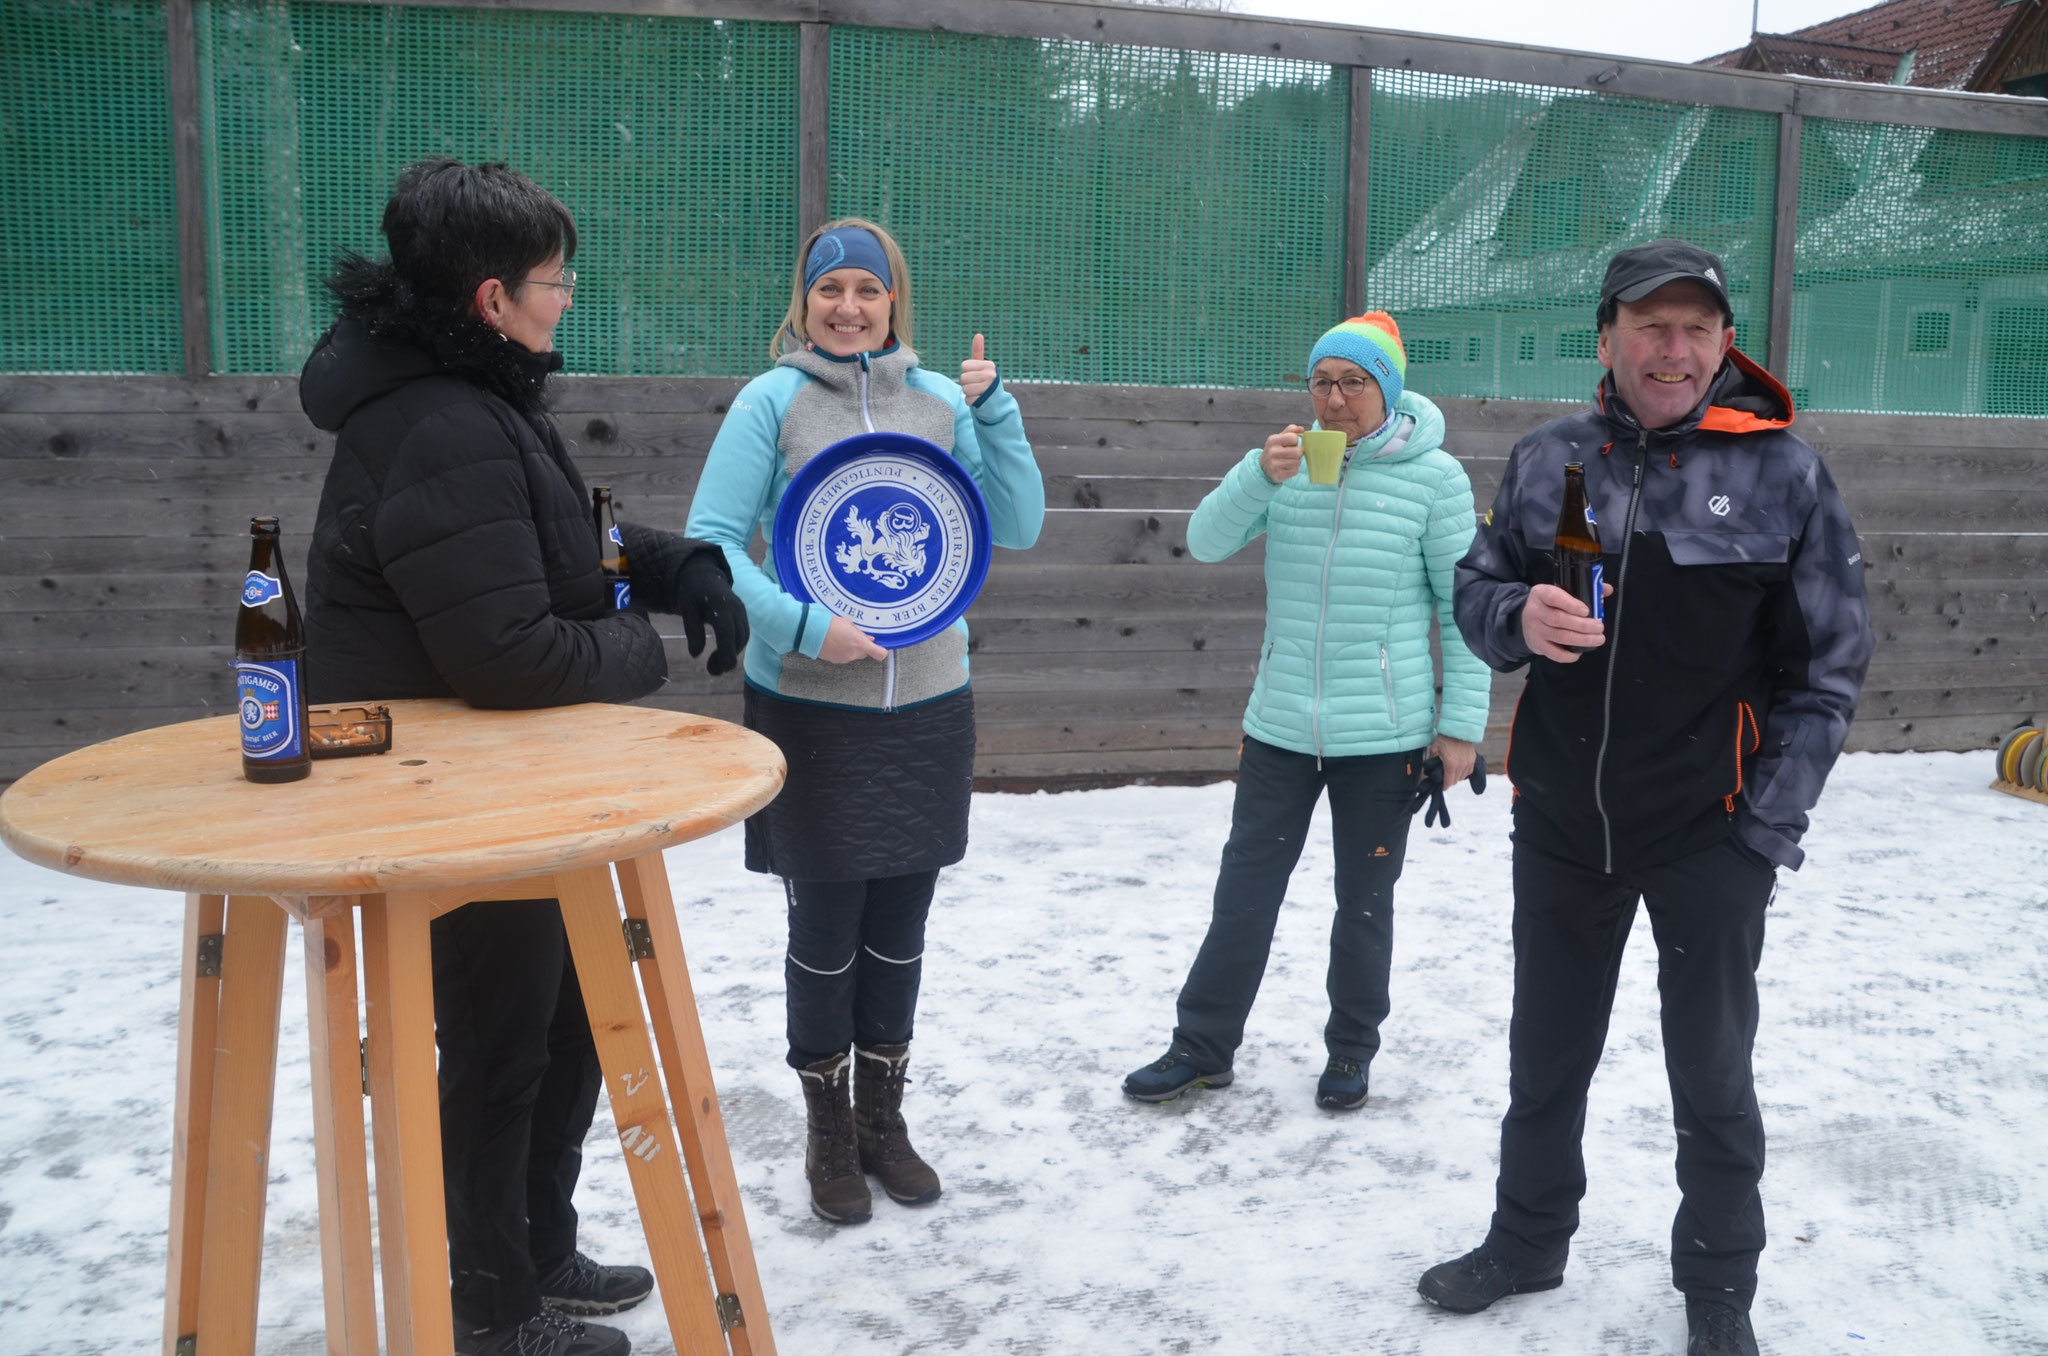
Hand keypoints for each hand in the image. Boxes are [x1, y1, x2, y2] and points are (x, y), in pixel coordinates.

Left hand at [676, 552, 749, 675]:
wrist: (704, 575)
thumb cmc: (692, 593)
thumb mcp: (687, 609)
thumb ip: (692, 631)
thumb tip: (695, 655)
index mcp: (720, 604)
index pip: (727, 631)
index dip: (727, 651)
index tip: (723, 668)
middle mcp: (735, 608)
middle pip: (738, 637)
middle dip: (728, 657)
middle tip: (712, 671)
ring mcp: (741, 611)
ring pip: (743, 638)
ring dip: (732, 654)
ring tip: (715, 665)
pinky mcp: (743, 615)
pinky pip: (743, 634)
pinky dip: (734, 646)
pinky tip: (722, 653)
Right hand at [820, 615, 885, 663]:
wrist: (812, 631)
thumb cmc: (830, 624)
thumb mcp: (849, 624)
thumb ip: (861, 633)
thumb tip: (868, 639)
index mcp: (860, 643)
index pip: (879, 654)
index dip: (882, 651)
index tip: (879, 647)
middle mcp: (854, 654)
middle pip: (864, 653)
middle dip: (861, 645)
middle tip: (853, 635)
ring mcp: (844, 659)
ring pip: (854, 655)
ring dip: (851, 648)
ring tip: (841, 637)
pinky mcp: (836, 661)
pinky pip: (844, 656)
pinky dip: (842, 651)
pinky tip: (835, 642)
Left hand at [959, 333, 996, 403]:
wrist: (997, 401)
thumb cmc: (986, 380)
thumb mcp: (983, 366)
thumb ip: (978, 351)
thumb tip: (978, 334)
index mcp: (989, 365)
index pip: (964, 366)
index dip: (967, 371)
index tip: (976, 375)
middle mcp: (990, 376)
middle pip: (963, 378)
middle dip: (967, 383)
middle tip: (977, 385)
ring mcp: (988, 389)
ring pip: (964, 389)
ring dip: (968, 393)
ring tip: (978, 392)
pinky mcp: (984, 401)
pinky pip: (968, 400)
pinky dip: (971, 401)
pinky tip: (979, 399)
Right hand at [1260, 425, 1305, 481]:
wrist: (1263, 467)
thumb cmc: (1275, 450)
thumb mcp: (1279, 438)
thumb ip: (1290, 431)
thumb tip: (1301, 429)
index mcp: (1273, 440)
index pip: (1294, 438)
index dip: (1295, 441)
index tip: (1290, 444)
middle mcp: (1272, 452)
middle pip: (1298, 452)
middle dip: (1297, 453)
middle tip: (1291, 454)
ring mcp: (1274, 464)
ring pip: (1298, 462)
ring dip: (1296, 462)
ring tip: (1288, 461)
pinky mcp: (1278, 475)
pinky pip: (1295, 471)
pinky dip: (1293, 470)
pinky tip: (1286, 468)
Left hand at [1428, 735, 1476, 787]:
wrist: (1458, 730)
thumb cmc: (1445, 738)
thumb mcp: (1434, 749)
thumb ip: (1432, 759)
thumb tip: (1429, 768)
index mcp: (1451, 765)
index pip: (1448, 782)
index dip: (1444, 786)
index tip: (1442, 787)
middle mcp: (1461, 766)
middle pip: (1455, 781)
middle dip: (1449, 781)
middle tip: (1444, 779)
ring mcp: (1468, 763)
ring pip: (1462, 777)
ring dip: (1456, 777)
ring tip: (1451, 773)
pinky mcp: (1473, 760)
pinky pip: (1469, 771)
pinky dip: (1464, 772)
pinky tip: (1459, 769)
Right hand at [1521, 581, 1612, 662]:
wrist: (1526, 619)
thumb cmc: (1550, 604)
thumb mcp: (1560, 592)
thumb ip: (1584, 589)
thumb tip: (1607, 589)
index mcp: (1541, 594)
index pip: (1553, 597)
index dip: (1570, 604)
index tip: (1586, 610)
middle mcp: (1535, 611)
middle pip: (1558, 619)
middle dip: (1582, 625)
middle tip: (1599, 627)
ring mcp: (1535, 629)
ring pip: (1560, 636)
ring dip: (1582, 639)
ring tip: (1598, 639)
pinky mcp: (1537, 644)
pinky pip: (1554, 653)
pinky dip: (1568, 655)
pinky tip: (1579, 652)